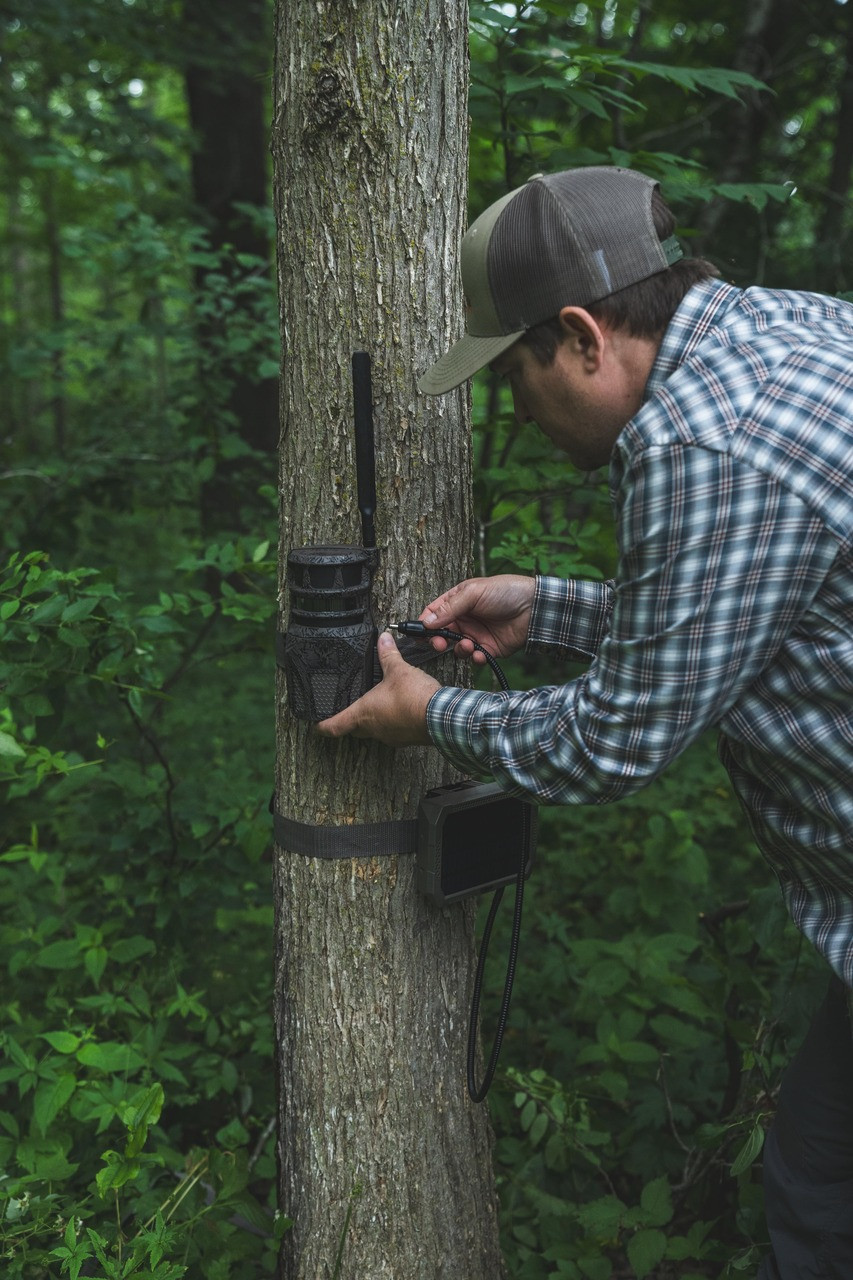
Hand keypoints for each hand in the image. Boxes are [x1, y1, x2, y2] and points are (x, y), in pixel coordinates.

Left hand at [316, 630, 438, 745]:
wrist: (440, 716)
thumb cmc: (413, 697)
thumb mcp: (398, 670)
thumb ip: (388, 654)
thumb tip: (383, 639)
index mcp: (364, 714)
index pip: (335, 726)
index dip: (322, 725)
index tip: (316, 725)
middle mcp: (374, 729)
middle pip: (353, 730)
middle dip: (349, 721)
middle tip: (347, 711)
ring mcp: (390, 736)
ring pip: (374, 731)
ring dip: (373, 720)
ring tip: (377, 706)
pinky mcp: (406, 739)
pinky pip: (392, 732)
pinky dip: (392, 722)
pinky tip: (399, 710)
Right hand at [420, 574, 534, 664]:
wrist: (535, 608)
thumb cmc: (506, 592)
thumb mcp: (474, 593)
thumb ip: (449, 607)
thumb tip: (426, 620)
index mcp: (458, 601)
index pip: (434, 613)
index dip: (424, 623)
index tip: (419, 633)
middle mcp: (465, 618)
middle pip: (442, 633)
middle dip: (438, 640)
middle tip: (439, 644)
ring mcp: (476, 634)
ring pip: (456, 647)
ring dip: (458, 649)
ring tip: (468, 645)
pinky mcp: (488, 648)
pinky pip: (474, 657)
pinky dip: (473, 658)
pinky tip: (479, 653)